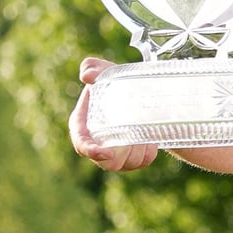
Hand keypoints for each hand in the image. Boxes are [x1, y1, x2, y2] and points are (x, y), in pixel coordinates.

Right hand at [69, 56, 158, 171]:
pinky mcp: (130, 157)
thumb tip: (87, 76)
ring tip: (146, 132)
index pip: (82, 144)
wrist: (141, 91)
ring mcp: (114, 153)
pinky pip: (141, 162)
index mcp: (83, 124)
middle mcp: (96, 142)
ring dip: (138, 150)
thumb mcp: (105, 71)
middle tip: (138, 134)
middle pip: (108, 162)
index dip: (92, 152)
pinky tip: (151, 138)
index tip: (107, 153)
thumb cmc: (116, 82)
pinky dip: (149, 152)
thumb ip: (93, 68)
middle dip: (124, 152)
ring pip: (126, 164)